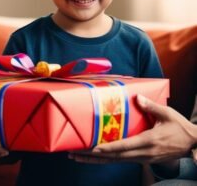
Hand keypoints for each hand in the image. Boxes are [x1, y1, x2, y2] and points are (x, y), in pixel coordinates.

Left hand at [69, 95, 196, 163]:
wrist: (192, 144)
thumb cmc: (179, 128)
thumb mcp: (167, 114)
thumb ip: (151, 106)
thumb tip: (137, 97)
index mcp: (148, 141)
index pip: (123, 146)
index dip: (107, 148)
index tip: (92, 149)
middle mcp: (143, 153)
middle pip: (114, 157)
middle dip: (93, 157)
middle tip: (74, 154)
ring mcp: (143, 158)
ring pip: (116, 161)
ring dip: (97, 160)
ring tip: (80, 157)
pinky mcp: (143, 159)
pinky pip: (123, 160)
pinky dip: (108, 159)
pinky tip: (98, 157)